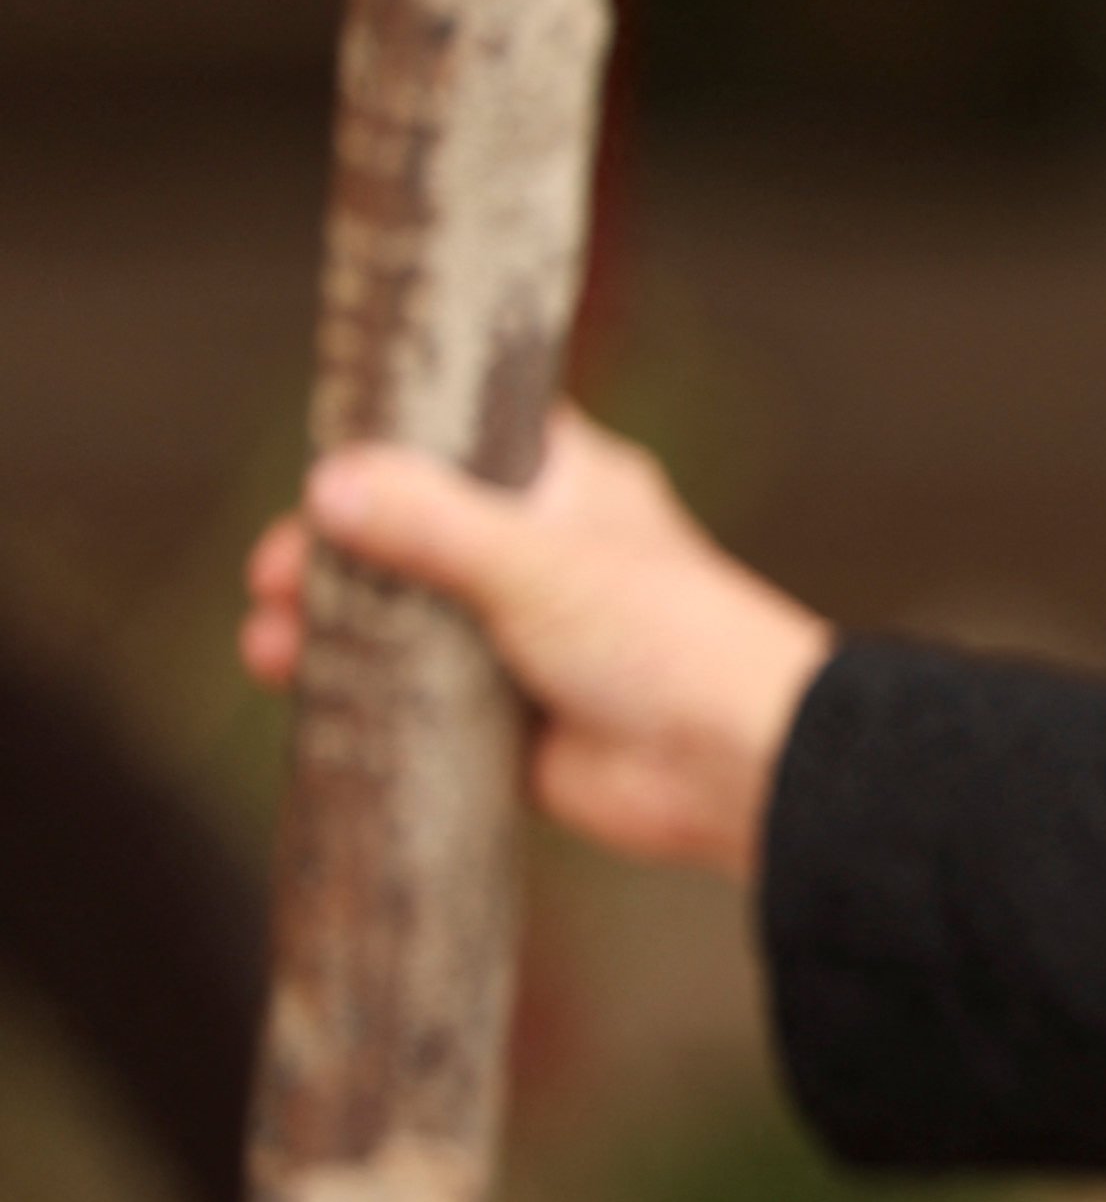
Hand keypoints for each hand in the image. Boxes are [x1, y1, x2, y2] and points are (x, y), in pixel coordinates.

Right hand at [240, 408, 832, 883]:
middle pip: (405, 531)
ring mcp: (520, 633)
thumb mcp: (536, 561)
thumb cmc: (666, 638)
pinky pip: (414, 694)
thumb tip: (330, 485)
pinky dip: (359, 689)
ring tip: (271, 643)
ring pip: (401, 614)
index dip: (382, 450)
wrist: (738, 764)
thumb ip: (429, 521)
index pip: (458, 437)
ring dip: (329, 622)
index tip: (314, 470)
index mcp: (566, 482)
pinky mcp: (508, 713)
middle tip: (274, 577)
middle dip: (330, 551)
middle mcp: (538, 550)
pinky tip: (298, 689)